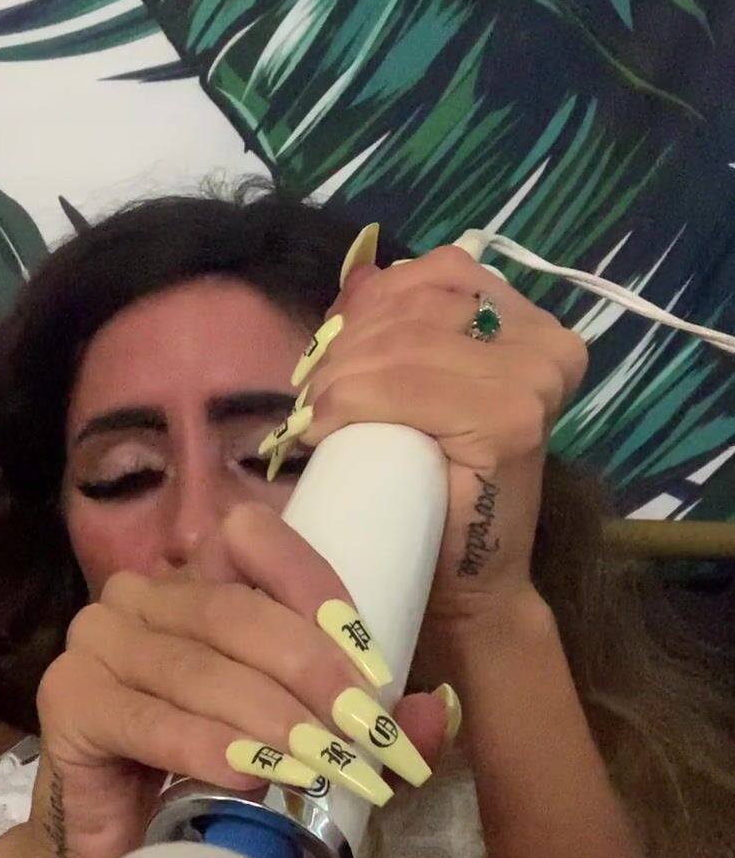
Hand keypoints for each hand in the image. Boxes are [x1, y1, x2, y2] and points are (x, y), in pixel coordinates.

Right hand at [31, 504, 454, 857]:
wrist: (116, 855)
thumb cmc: (208, 783)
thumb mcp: (298, 737)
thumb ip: (361, 721)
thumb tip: (434, 714)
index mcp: (193, 579)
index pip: (253, 539)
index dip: (318, 590)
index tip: (375, 668)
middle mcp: (138, 596)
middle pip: (236, 613)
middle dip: (315, 676)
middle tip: (369, 739)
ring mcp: (95, 643)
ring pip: (200, 669)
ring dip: (273, 720)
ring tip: (327, 767)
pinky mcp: (67, 703)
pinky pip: (151, 720)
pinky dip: (208, 748)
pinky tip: (252, 778)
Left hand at [269, 241, 587, 631]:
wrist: (467, 584)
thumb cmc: (438, 491)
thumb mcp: (422, 386)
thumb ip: (409, 329)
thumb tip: (356, 282)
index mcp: (533, 325)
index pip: (439, 273)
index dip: (370, 304)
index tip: (330, 352)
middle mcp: (548, 344)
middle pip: (415, 307)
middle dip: (345, 345)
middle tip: (310, 394)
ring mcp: (534, 381)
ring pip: (402, 345)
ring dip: (337, 377)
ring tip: (314, 415)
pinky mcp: (511, 422)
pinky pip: (403, 388)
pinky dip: (348, 402)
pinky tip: (323, 427)